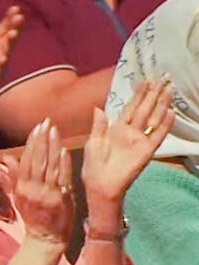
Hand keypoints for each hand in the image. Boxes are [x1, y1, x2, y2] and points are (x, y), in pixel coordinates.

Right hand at [4, 119, 72, 244]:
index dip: (31, 143)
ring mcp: (47, 193)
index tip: (36, 128)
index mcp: (22, 188)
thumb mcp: (19, 197)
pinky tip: (63, 150)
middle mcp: (33, 189)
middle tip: (45, 123)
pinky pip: (61, 178)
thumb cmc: (33, 218)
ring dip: (52, 147)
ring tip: (54, 130)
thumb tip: (7, 157)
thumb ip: (14, 176)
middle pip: (37, 160)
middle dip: (41, 140)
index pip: (26, 160)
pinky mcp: (61, 198)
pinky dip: (62, 164)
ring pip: (49, 166)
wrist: (45, 239)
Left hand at [82, 80, 173, 205]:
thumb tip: (98, 108)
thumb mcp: (93, 142)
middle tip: (163, 78)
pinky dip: (164, 125)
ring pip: (153, 119)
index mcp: (116, 129)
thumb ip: (98, 125)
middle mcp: (130, 132)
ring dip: (161, 105)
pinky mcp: (146, 151)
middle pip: (144, 109)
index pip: (130, 108)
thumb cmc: (94, 166)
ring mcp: (139, 141)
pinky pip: (157, 136)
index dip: (138, 95)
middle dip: (153, 94)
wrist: (99, 186)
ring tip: (170, 90)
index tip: (145, 81)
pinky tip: (171, 113)